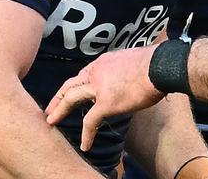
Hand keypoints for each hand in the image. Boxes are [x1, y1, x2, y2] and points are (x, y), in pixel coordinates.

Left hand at [45, 44, 163, 151]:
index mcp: (102, 63)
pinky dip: (86, 134)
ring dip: (59, 110)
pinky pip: (90, 121)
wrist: (159, 66)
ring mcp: (98, 87)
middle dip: (58, 97)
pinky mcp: (106, 103)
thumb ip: (123, 70)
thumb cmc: (153, 63)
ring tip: (50, 122)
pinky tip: (85, 145)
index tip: (67, 93)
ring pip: (71, 98)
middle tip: (49, 109)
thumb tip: (128, 77)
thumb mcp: (131, 60)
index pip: (82, 75)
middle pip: (70, 85)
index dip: (73, 86)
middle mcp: (96, 72)